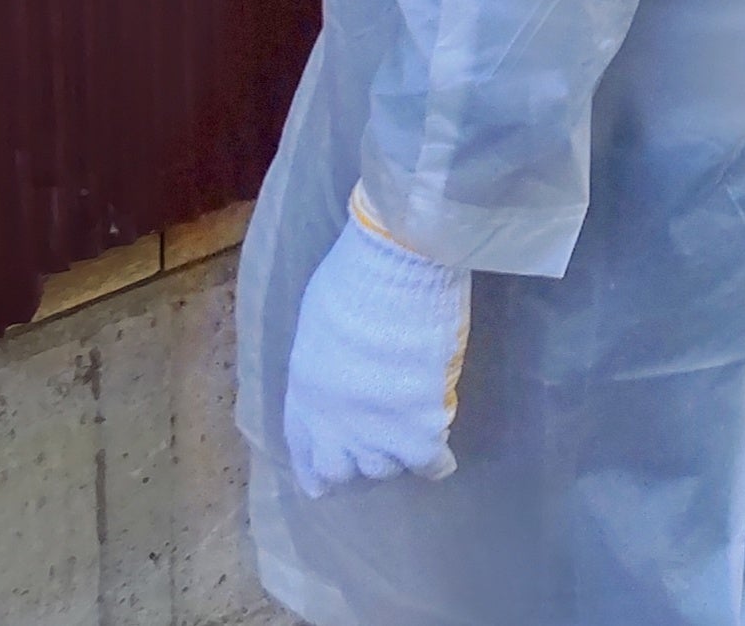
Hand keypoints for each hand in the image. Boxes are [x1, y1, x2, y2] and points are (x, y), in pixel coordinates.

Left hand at [282, 205, 470, 495]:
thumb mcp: (319, 324)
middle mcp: (333, 422)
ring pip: (386, 468)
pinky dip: (437, 462)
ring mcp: (376, 429)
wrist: (398, 264)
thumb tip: (342, 375)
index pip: (303, 449)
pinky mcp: (419, 426)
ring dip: (398, 453)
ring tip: (414, 433)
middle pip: (341, 470)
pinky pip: (431, 464)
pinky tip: (442, 457)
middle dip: (357, 463)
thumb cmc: (357, 276)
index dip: (317, 467)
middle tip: (380, 446)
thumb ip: (326, 364)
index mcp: (304, 390)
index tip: (327, 479)